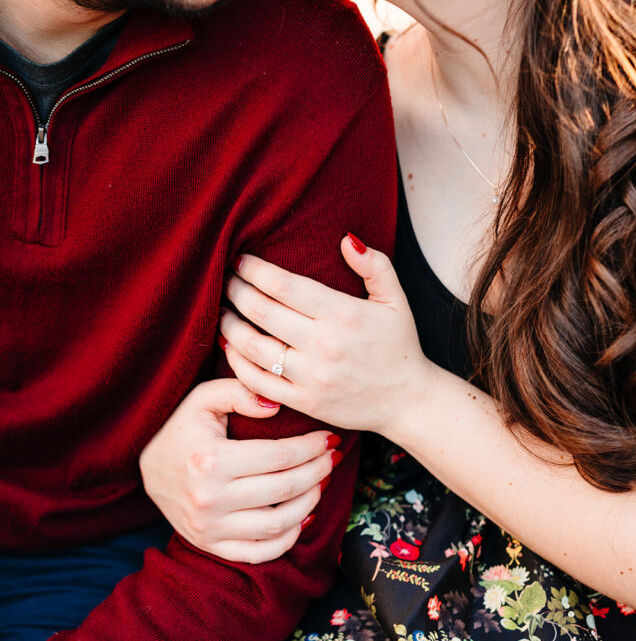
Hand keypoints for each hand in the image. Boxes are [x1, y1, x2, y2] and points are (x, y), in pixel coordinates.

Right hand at [139, 378, 341, 562]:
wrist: (144, 464)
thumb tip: (277, 405)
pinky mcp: (210, 545)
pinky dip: (287, 538)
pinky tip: (303, 517)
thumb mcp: (203, 398)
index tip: (329, 438)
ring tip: (321, 482)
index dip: (312, 448)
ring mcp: (209, 528)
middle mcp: (210, 499)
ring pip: (277, 524)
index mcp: (211, 460)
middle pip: (284, 489)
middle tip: (333, 457)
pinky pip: (259, 552)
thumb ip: (240, 392)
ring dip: (309, 503)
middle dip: (317, 472)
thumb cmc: (180, 426)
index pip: (279, 457)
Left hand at [220, 235, 438, 436]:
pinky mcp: (303, 402)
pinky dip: (236, 362)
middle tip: (225, 279)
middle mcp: (323, 345)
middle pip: (262, 311)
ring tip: (222, 309)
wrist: (407, 401)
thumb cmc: (399, 345)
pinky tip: (230, 345)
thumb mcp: (395, 299)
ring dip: (229, 324)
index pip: (284, 286)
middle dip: (236, 290)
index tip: (240, 260)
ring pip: (252, 346)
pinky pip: (257, 381)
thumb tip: (346, 239)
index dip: (255, 270)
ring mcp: (311, 377)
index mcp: (343, 314)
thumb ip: (374, 265)